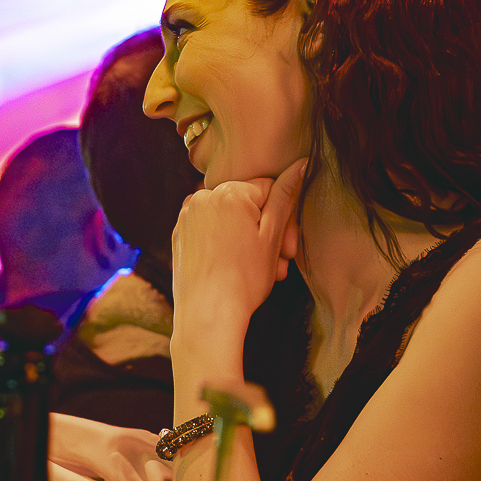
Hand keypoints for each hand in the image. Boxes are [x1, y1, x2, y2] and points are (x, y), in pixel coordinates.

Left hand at [172, 157, 306, 336]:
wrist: (207, 316)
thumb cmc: (244, 279)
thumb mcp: (273, 236)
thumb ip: (286, 196)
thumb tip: (302, 163)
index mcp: (229, 192)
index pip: (270, 189)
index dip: (286, 219)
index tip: (290, 247)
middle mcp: (202, 197)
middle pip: (249, 204)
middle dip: (269, 232)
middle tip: (282, 261)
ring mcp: (187, 216)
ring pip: (230, 219)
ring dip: (250, 240)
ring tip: (263, 270)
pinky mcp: (179, 235)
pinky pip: (210, 230)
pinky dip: (227, 244)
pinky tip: (237, 268)